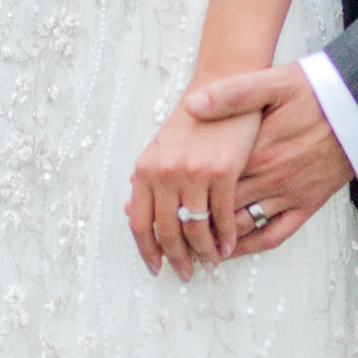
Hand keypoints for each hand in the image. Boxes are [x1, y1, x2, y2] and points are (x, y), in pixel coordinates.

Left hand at [126, 104, 261, 282]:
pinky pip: (222, 215)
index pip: (139, 222)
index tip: (155, 267)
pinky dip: (226, 236)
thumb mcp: (161, 145)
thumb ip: (147, 178)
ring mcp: (194, 173)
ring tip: (209, 263)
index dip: (147, 250)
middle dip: (176, 259)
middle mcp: (164, 173)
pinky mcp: (223, 171)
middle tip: (185, 273)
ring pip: (195, 228)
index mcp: (145, 169)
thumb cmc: (194, 117)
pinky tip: (229, 245)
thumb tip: (129, 208)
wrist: (224, 83)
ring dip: (203, 252)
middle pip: (166, 231)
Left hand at [181, 63, 349, 252]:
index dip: (181, 193)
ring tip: (189, 248)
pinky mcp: (309, 204)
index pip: (208, 180)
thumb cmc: (318, 91)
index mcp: (256, 149)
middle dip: (191, 224)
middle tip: (165, 234)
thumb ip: (233, 93)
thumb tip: (192, 104)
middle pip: (220, 208)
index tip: (157, 201)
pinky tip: (233, 251)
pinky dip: (251, 246)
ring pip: (243, 225)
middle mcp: (271, 177)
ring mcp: (290, 194)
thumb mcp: (274, 82)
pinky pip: (276, 234)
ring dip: (215, 241)